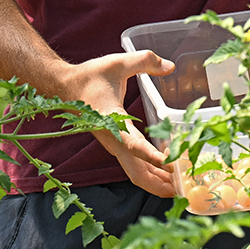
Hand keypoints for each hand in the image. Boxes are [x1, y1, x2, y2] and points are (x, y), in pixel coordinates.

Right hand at [57, 50, 177, 197]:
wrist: (65, 87)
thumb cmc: (90, 76)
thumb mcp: (117, 63)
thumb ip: (144, 61)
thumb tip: (170, 66)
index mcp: (112, 122)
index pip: (134, 145)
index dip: (152, 156)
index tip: (171, 164)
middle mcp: (113, 140)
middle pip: (136, 173)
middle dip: (160, 184)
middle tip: (184, 187)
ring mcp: (114, 145)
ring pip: (136, 173)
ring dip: (157, 181)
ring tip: (181, 185)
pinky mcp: (116, 145)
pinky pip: (135, 165)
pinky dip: (151, 171)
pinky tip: (168, 170)